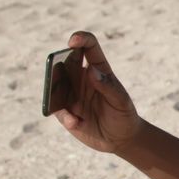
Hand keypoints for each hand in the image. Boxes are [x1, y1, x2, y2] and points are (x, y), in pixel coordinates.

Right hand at [54, 31, 142, 153]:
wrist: (121, 139)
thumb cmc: (124, 115)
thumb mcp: (121, 101)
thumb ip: (109, 86)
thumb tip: (91, 70)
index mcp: (98, 69)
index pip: (88, 47)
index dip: (80, 39)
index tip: (74, 41)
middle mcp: (80, 78)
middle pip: (64, 62)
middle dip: (57, 61)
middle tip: (55, 65)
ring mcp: (70, 94)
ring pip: (54, 84)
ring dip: (54, 89)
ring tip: (65, 100)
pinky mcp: (65, 111)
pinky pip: (58, 110)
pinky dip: (66, 116)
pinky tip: (76, 122)